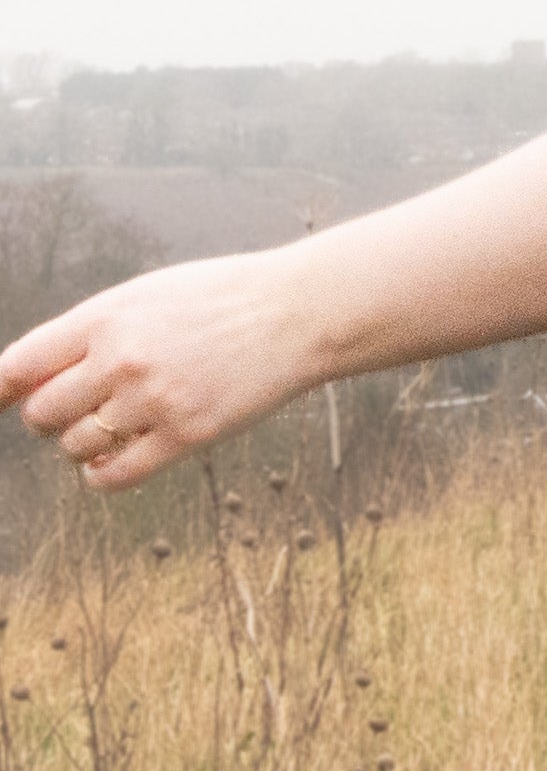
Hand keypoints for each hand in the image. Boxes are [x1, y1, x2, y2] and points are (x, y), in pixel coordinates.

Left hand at [0, 252, 318, 490]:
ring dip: (83, 443)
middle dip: (50, 417)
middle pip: (42, 414)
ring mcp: (153, 401)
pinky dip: (101, 474)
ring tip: (111, 425)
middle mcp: (122, 360)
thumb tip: (31, 373)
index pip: (20, 366)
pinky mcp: (185, 435)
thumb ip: (90, 331)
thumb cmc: (221, 298)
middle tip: (73, 408)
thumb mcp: (146, 295)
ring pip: (76, 446)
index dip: (0, 390)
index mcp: (107, 318)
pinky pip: (114, 475)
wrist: (293, 313)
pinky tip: (113, 459)